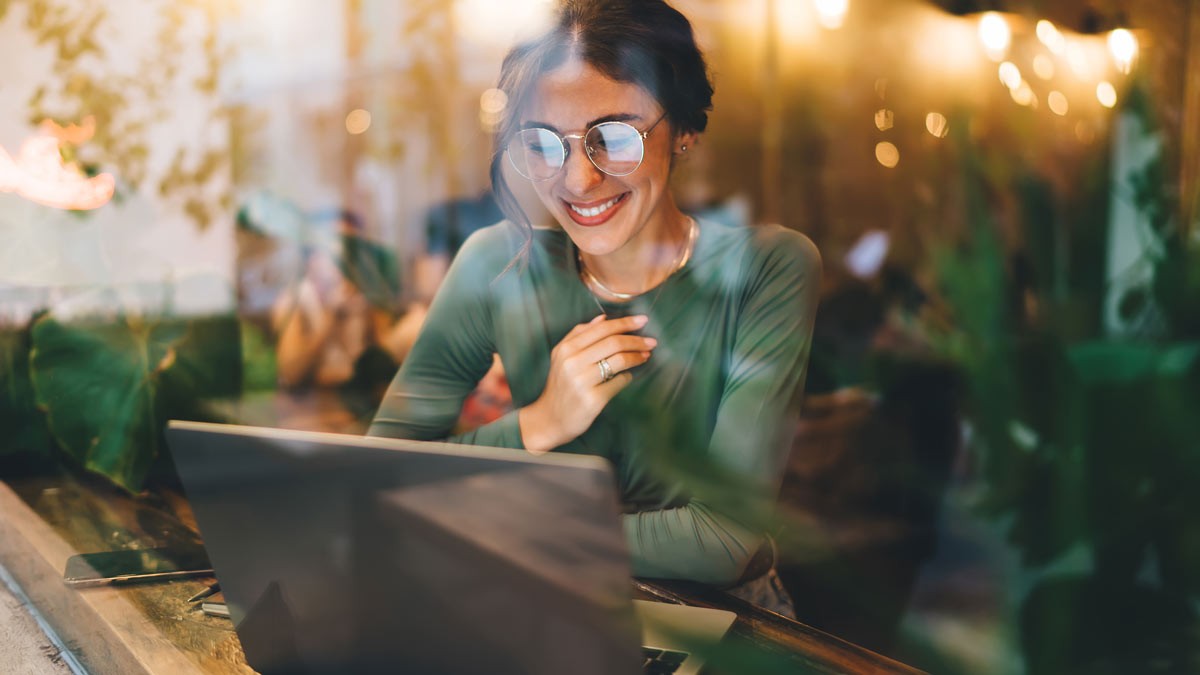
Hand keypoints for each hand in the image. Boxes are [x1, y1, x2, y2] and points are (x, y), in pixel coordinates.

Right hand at [518, 314, 656, 453]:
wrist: (550, 418)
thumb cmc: (560, 385)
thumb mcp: (561, 356)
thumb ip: (579, 334)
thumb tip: (603, 318)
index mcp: (566, 348)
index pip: (602, 329)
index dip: (625, 323)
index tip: (643, 320)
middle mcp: (572, 363)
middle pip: (613, 343)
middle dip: (636, 340)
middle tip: (651, 342)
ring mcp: (582, 382)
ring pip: (619, 361)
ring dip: (637, 356)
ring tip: (646, 355)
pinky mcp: (593, 399)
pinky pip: (619, 382)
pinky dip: (627, 377)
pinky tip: (627, 376)